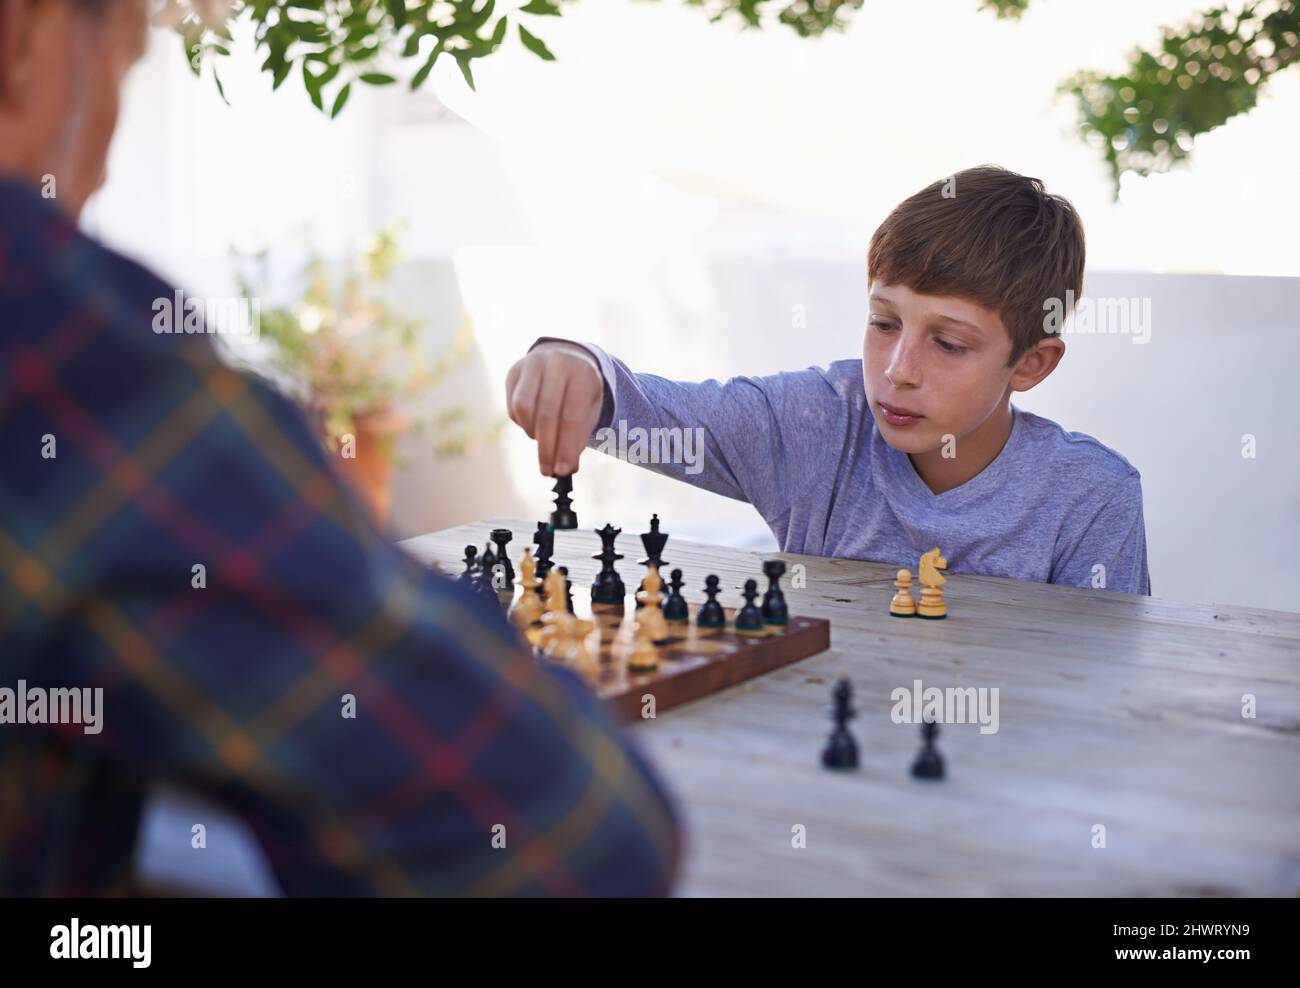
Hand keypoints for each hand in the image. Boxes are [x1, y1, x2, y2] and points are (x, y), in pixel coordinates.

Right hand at [505, 341, 604, 476]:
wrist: (566, 359)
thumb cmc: (580, 392)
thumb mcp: (589, 411)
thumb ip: (578, 438)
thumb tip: (565, 467)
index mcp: (583, 373)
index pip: (572, 417)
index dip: (566, 447)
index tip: (563, 470)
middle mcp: (556, 363)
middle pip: (546, 414)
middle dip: (547, 448)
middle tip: (548, 470)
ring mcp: (532, 364)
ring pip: (524, 409)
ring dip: (533, 433)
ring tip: (544, 441)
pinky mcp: (514, 371)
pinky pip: (513, 406)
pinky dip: (523, 423)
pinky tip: (534, 425)